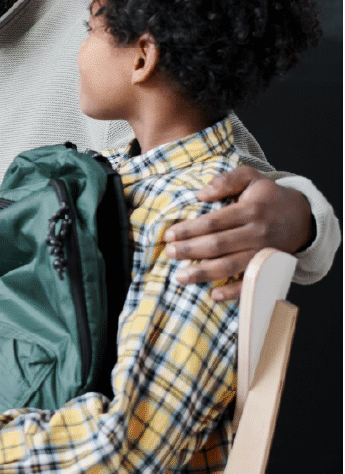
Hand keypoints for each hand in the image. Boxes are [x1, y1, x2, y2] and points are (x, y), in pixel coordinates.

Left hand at [163, 166, 311, 300]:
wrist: (303, 217)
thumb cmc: (269, 197)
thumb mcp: (251, 177)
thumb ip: (227, 180)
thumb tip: (201, 194)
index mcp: (250, 210)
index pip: (213, 222)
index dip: (189, 230)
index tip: (169, 235)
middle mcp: (257, 233)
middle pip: (218, 245)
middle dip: (190, 250)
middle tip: (169, 254)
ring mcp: (264, 253)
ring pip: (230, 266)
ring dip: (203, 273)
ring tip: (179, 276)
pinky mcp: (271, 269)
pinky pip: (251, 283)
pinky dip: (233, 292)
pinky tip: (213, 295)